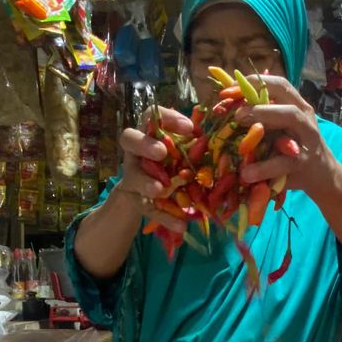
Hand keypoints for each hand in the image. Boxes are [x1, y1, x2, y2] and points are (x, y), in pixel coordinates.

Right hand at [115, 107, 193, 233]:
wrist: (146, 192)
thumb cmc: (170, 163)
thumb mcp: (180, 152)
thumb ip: (192, 146)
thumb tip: (213, 141)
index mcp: (148, 133)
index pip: (151, 116)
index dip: (168, 118)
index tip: (189, 128)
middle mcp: (135, 152)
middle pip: (128, 139)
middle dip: (144, 145)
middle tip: (161, 153)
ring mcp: (132, 175)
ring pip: (134, 176)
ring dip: (147, 183)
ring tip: (160, 190)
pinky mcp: (135, 199)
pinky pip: (148, 208)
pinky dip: (164, 217)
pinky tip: (180, 225)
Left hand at [235, 75, 341, 201]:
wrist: (321, 175)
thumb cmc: (292, 148)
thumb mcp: (278, 129)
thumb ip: (261, 117)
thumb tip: (227, 105)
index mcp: (296, 105)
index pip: (277, 85)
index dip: (252, 83)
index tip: (228, 91)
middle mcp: (304, 117)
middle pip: (285, 96)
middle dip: (259, 104)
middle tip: (236, 114)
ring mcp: (307, 138)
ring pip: (290, 117)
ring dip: (265, 119)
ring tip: (242, 133)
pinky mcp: (303, 163)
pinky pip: (283, 162)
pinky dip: (264, 168)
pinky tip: (246, 174)